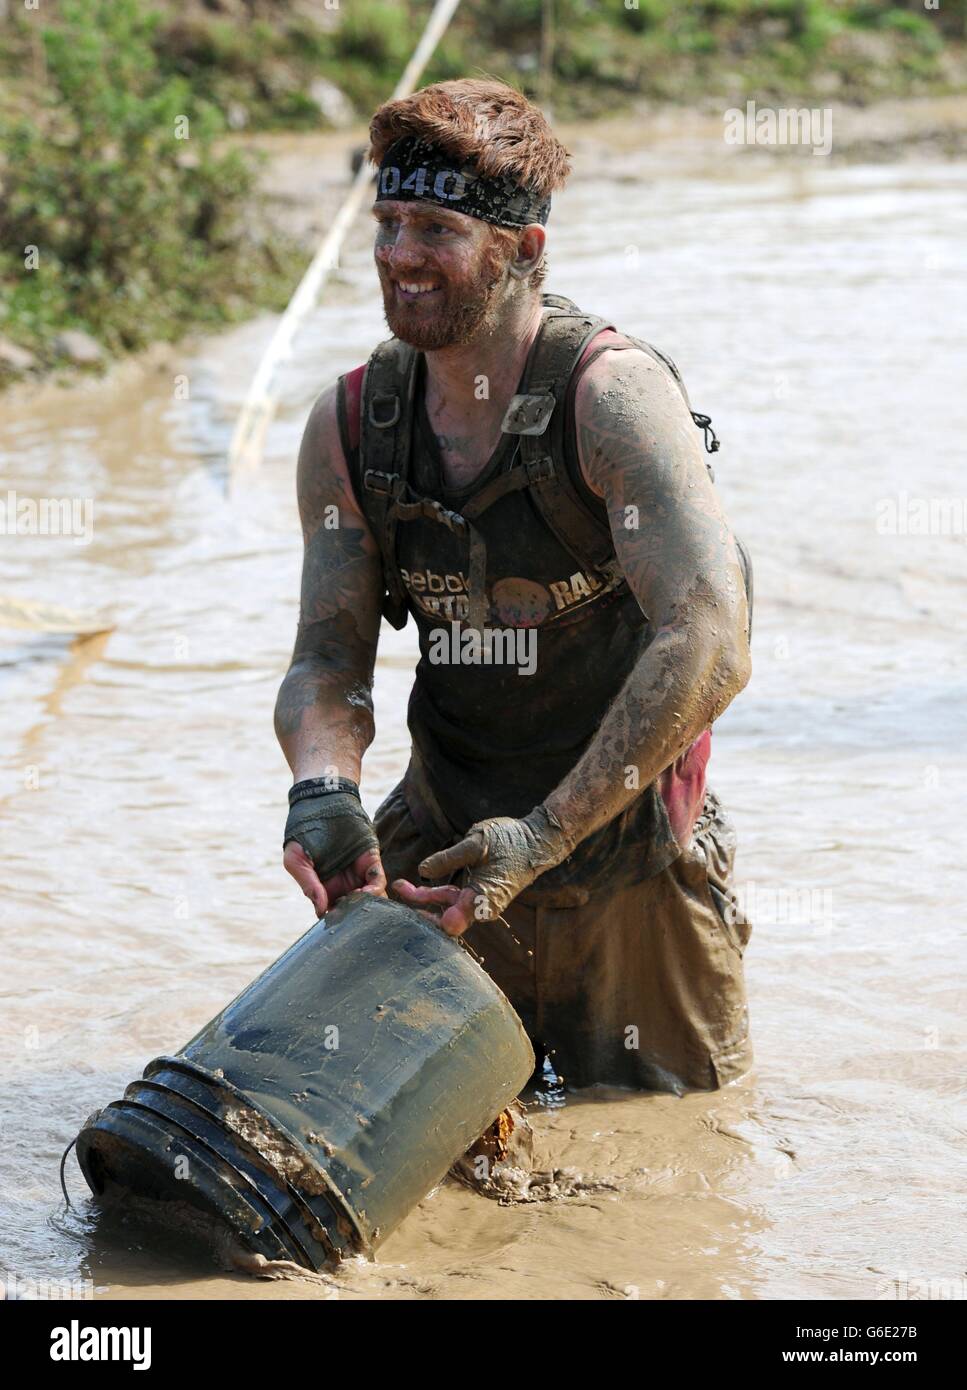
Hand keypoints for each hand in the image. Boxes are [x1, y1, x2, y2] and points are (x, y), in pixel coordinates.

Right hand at [283, 783, 385, 917]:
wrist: (320, 801)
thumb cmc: (303, 831)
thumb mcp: (296, 860)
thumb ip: (307, 884)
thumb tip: (320, 908)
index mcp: (324, 887)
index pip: (333, 912)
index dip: (335, 919)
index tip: (335, 922)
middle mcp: (343, 883)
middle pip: (355, 909)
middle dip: (354, 915)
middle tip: (350, 915)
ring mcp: (358, 872)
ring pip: (370, 898)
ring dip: (367, 905)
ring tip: (356, 901)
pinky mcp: (371, 859)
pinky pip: (378, 879)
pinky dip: (376, 888)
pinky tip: (367, 891)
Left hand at [393, 805, 571, 936]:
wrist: (537, 842)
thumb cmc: (511, 842)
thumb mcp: (477, 842)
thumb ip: (449, 857)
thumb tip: (422, 869)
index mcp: (482, 899)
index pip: (448, 923)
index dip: (425, 915)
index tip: (406, 899)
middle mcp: (481, 908)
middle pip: (444, 919)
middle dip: (419, 906)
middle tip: (397, 887)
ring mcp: (480, 904)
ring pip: (447, 909)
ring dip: (425, 899)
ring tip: (402, 885)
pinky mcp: (478, 897)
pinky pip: (454, 901)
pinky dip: (436, 895)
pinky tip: (420, 885)